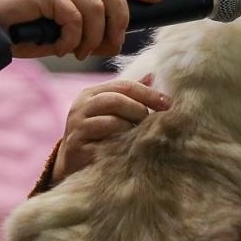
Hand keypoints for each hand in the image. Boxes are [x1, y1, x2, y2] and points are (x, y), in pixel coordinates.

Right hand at [0, 0, 161, 60]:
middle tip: (110, 48)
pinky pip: (74, 17)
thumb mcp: (54, 27)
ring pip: (96, 7)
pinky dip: (72, 39)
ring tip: (76, 53)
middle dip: (119, 21)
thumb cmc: (15, 32)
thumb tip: (111, 36)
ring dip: (92, 38)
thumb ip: (80, 23)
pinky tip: (58, 48)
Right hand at [52, 75, 169, 184]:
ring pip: (112, 120)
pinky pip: (105, 141)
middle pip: (116, 100)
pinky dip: (122, 142)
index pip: (124, 85)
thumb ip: (129, 95)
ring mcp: (77, 126)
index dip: (148, 93)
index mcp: (91, 94)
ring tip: (140, 136)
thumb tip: (153, 76)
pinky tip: (130, 148)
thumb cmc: (98, 135)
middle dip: (140, 110)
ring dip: (132, 128)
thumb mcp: (111, 112)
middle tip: (154, 123)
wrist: (72, 164)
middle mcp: (81, 106)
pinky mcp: (76, 146)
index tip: (168, 104)